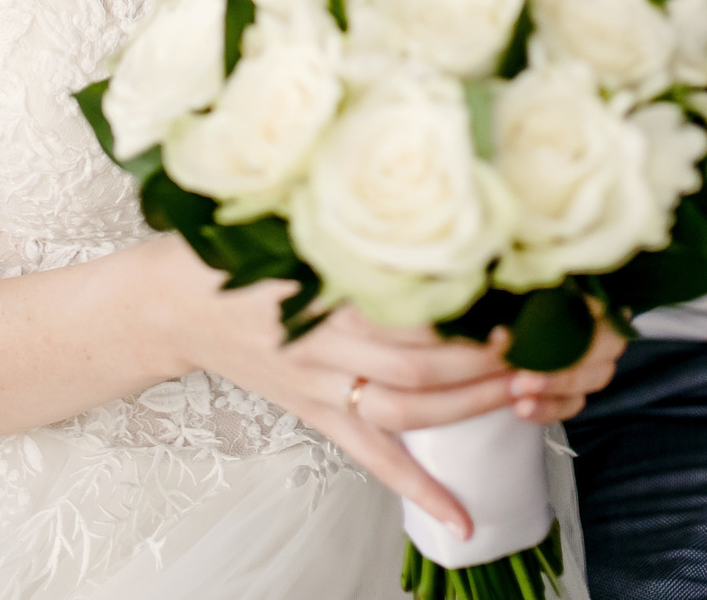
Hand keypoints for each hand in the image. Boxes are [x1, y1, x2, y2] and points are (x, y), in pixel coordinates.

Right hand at [147, 238, 621, 538]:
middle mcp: (324, 343)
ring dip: (469, 407)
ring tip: (525, 394)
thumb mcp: (288, 218)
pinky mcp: (316, 413)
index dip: (465, 303)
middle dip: (484, 358)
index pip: (407, 301)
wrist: (168, 302)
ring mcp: (320, 385)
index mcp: (320, 286)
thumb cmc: (231, 249)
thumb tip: (431, 188)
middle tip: (539, 343)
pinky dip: (419, 489)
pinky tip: (461, 518)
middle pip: (419, 362)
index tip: (517, 289)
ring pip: (407, 409)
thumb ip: (351, 216)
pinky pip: (372, 457)